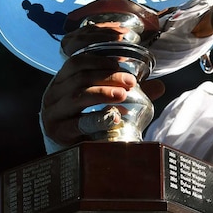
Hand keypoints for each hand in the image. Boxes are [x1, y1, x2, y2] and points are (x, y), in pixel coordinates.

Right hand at [41, 24, 164, 145]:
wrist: (68, 153)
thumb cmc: (84, 121)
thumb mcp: (102, 102)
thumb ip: (126, 92)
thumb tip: (160, 86)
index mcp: (61, 81)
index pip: (77, 62)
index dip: (99, 59)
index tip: (121, 63)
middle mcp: (53, 95)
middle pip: (80, 78)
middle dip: (107, 76)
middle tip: (131, 81)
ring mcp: (53, 114)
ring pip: (77, 96)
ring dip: (103, 92)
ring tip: (123, 94)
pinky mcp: (58, 133)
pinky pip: (77, 123)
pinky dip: (97, 118)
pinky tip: (113, 117)